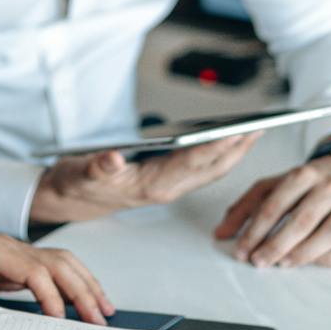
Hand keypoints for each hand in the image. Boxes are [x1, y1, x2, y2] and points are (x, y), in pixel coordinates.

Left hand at [0, 233, 113, 329]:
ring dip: (84, 283)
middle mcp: (1, 246)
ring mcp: (9, 252)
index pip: (30, 268)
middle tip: (98, 319)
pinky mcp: (12, 264)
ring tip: (103, 310)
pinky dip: (73, 281)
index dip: (50, 294)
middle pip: (54, 262)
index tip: (60, 321)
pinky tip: (86, 299)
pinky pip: (51, 268)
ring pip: (59, 261)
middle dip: (80, 290)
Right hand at [29, 132, 258, 225]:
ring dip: (233, 154)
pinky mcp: (166, 183)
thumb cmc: (77, 183)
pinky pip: (201, 172)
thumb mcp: (80, 173)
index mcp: (150, 185)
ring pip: (209, 172)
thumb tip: (112, 158)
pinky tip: (227, 144)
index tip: (238, 133)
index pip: (191, 163)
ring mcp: (167, 188)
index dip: (216, 147)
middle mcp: (164, 189)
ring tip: (252, 133)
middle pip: (209, 169)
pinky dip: (218, 157)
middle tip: (259, 128)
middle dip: (236, 150)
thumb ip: (97, 167)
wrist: (71, 201)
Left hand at [214, 154, 330, 267]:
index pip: (275, 204)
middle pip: (302, 220)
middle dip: (277, 245)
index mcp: (304, 174)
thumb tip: (221, 233)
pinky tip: (314, 263)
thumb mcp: (277, 184)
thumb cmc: (313, 182)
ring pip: (330, 233)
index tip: (242, 250)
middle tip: (260, 261)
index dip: (255, 231)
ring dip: (304, 252)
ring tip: (284, 264)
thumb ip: (247, 206)